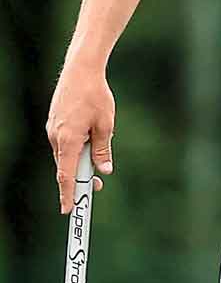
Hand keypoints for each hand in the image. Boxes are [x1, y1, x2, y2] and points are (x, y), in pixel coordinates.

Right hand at [46, 61, 114, 213]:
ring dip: (80, 162)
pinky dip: (75, 149)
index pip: (65, 175)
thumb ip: (102, 149)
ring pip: (66, 154)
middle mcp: (56, 137)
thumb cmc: (95, 96)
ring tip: (97, 167)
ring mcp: (53, 130)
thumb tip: (103, 170)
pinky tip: (88, 144)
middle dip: (80, 179)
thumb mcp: (105, 125)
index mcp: (67, 140)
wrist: (81, 72)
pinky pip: (65, 143)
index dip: (67, 194)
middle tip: (98, 188)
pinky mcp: (55, 123)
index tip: (68, 210)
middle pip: (66, 166)